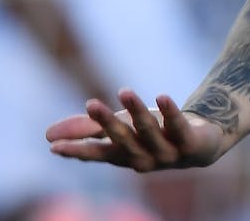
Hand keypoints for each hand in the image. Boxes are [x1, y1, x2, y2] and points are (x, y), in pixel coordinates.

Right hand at [46, 89, 225, 171]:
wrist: (202, 143)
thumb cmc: (152, 134)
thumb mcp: (120, 128)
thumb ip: (87, 130)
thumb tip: (47, 135)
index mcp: (123, 157)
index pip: (97, 154)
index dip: (77, 150)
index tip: (54, 145)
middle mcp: (143, 159)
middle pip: (122, 141)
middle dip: (107, 123)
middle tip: (91, 103)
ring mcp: (168, 154)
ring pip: (149, 132)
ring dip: (136, 111)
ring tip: (124, 90)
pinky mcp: (190, 144)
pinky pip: (178, 127)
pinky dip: (170, 111)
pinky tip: (161, 96)